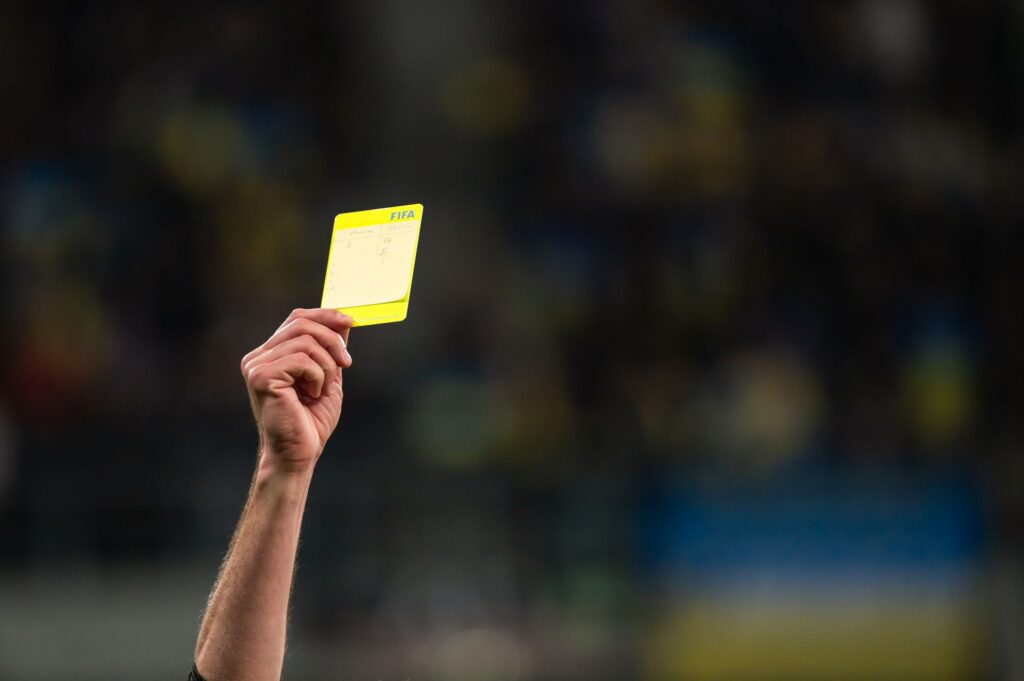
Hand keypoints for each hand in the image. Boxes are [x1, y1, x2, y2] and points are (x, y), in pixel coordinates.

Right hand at [241, 308, 353, 474]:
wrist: (299, 454)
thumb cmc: (311, 422)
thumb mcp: (328, 377)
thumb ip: (330, 349)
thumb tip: (343, 319)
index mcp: (270, 355)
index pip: (296, 318)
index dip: (325, 315)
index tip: (350, 321)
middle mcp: (258, 357)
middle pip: (301, 323)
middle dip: (332, 340)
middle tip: (347, 362)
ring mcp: (256, 366)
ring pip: (305, 341)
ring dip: (326, 364)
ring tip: (324, 388)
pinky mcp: (261, 377)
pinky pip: (301, 359)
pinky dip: (318, 375)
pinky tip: (314, 394)